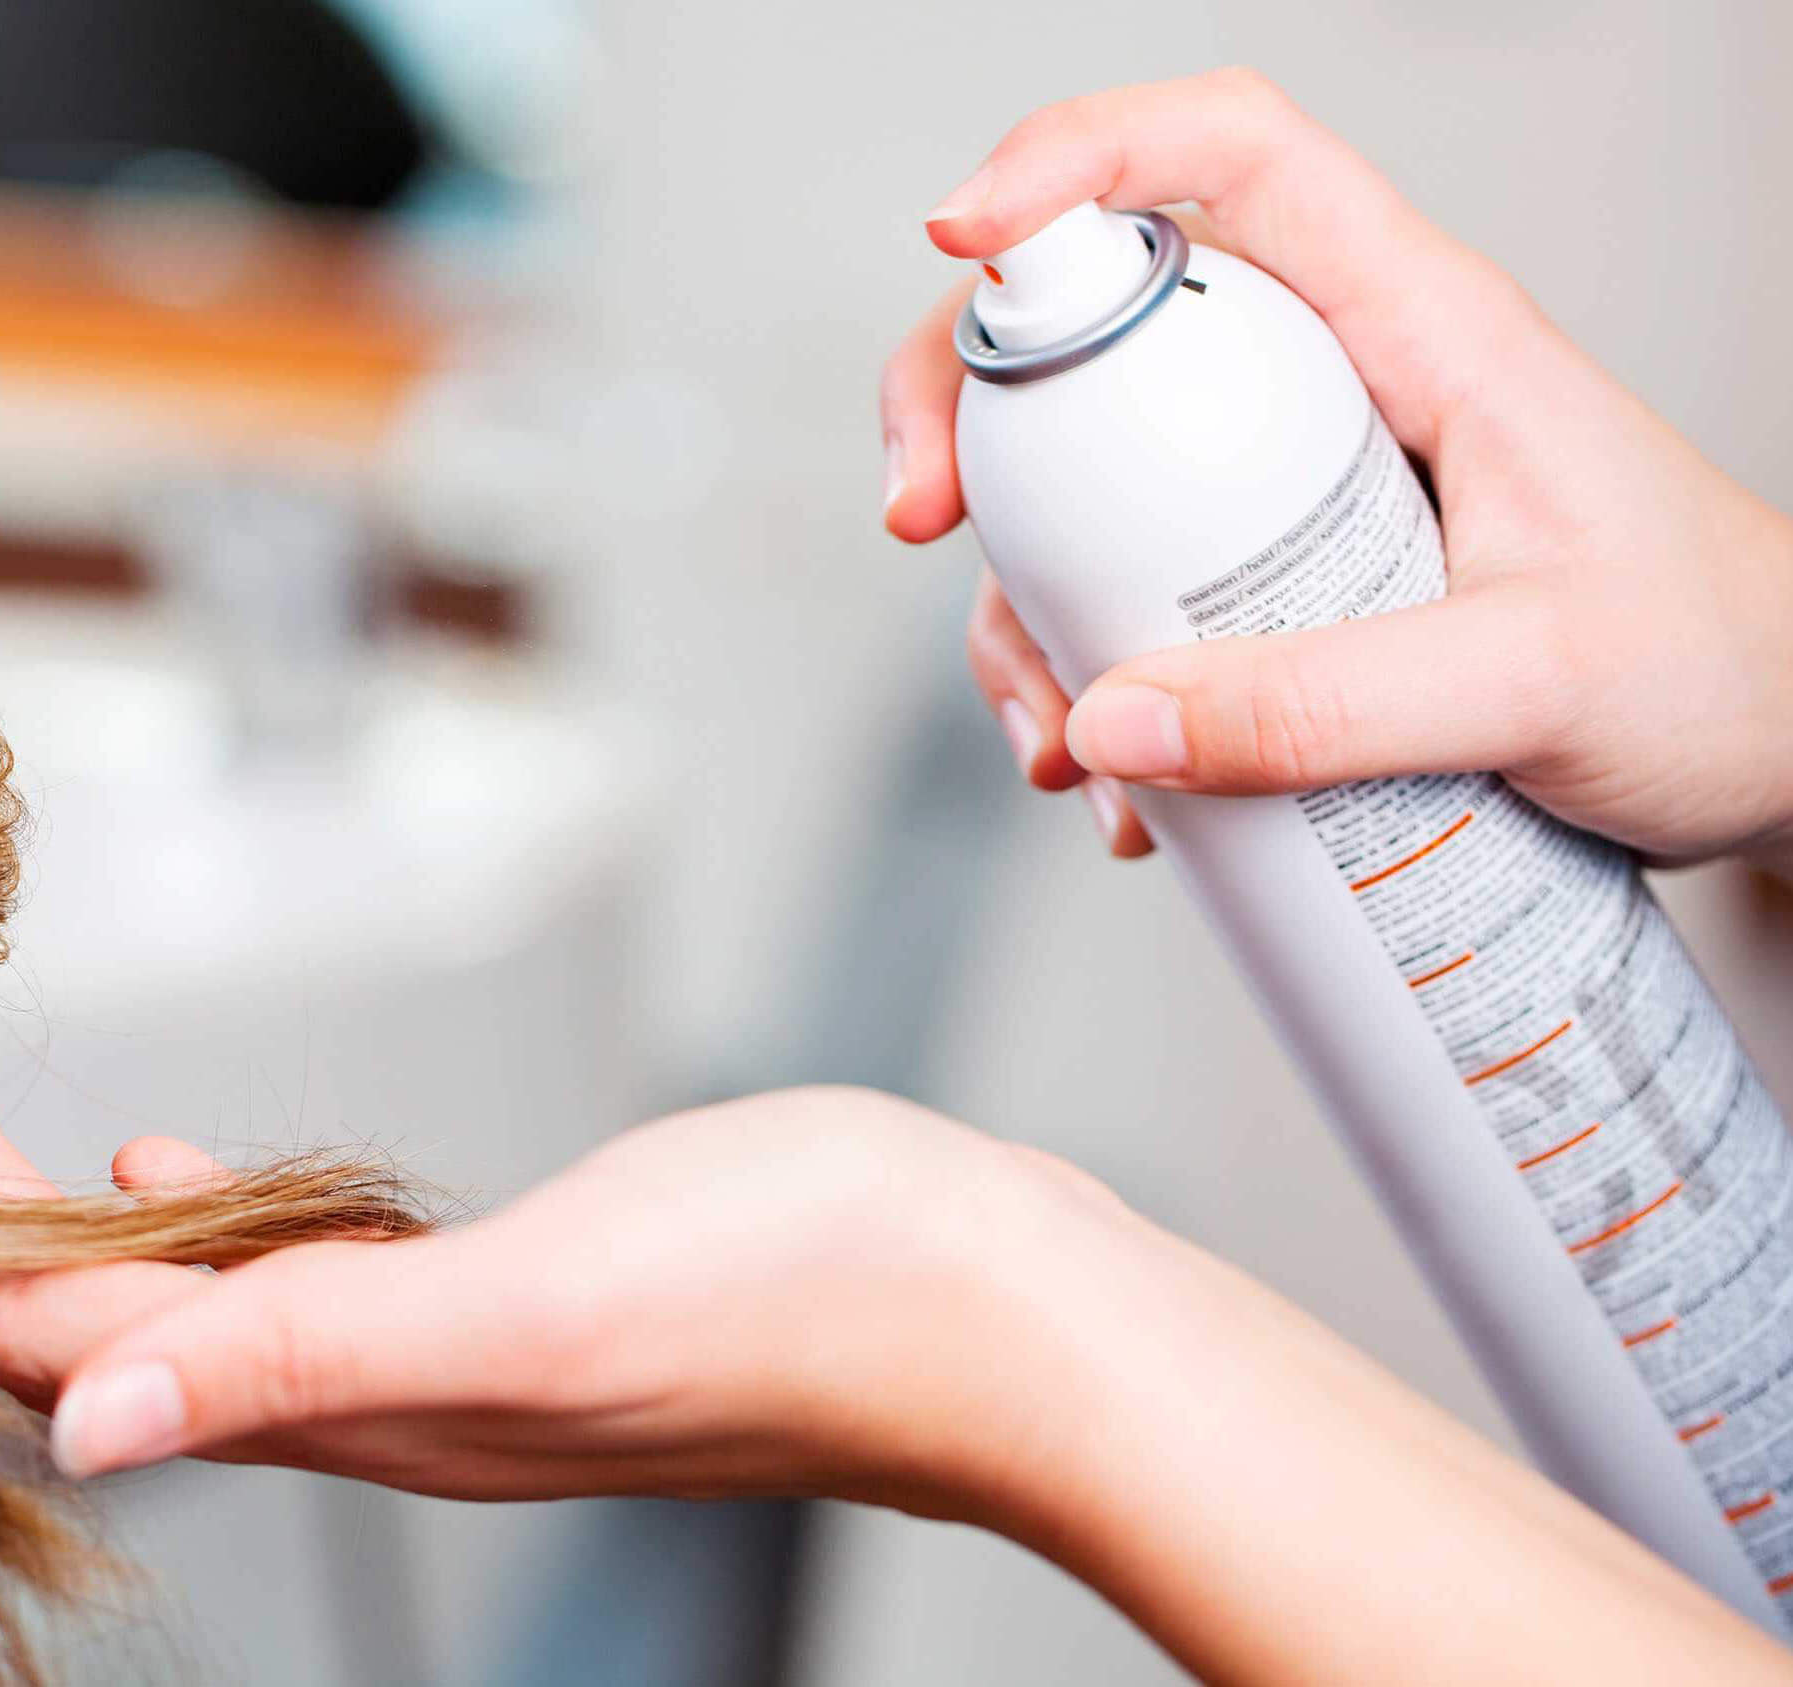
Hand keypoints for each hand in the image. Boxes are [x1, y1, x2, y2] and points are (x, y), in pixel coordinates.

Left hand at [0, 1087, 1148, 1524]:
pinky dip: (192, 1222)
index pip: (47, 1359)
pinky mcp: (487, 1290)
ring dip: (41, 1238)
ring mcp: (421, 1348)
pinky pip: (284, 1267)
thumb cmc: (787, 1301)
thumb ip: (298, 1354)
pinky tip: (165, 1170)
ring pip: (167, 1301)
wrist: (973, 1303)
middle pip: (73, 1335)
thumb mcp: (521, 1315)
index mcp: (335, 1398)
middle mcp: (355, 1390)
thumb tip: (78, 1425)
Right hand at [881, 69, 1792, 870]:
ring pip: (1089, 482)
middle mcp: (1333, 382)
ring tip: (1057, 747)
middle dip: (971, 405)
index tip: (963, 234)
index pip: (1232, 153)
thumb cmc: (1722, 669)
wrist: (1783, 750)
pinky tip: (1124, 790)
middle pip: (1098, 317)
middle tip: (922, 519)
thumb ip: (1330, 706)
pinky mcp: (1281, 584)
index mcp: (1419, 325)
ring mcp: (1294, 483)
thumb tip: (1115, 715)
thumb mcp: (1538, 685)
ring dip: (1020, 600)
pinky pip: (1133, 599)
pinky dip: (1088, 688)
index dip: (1080, 156)